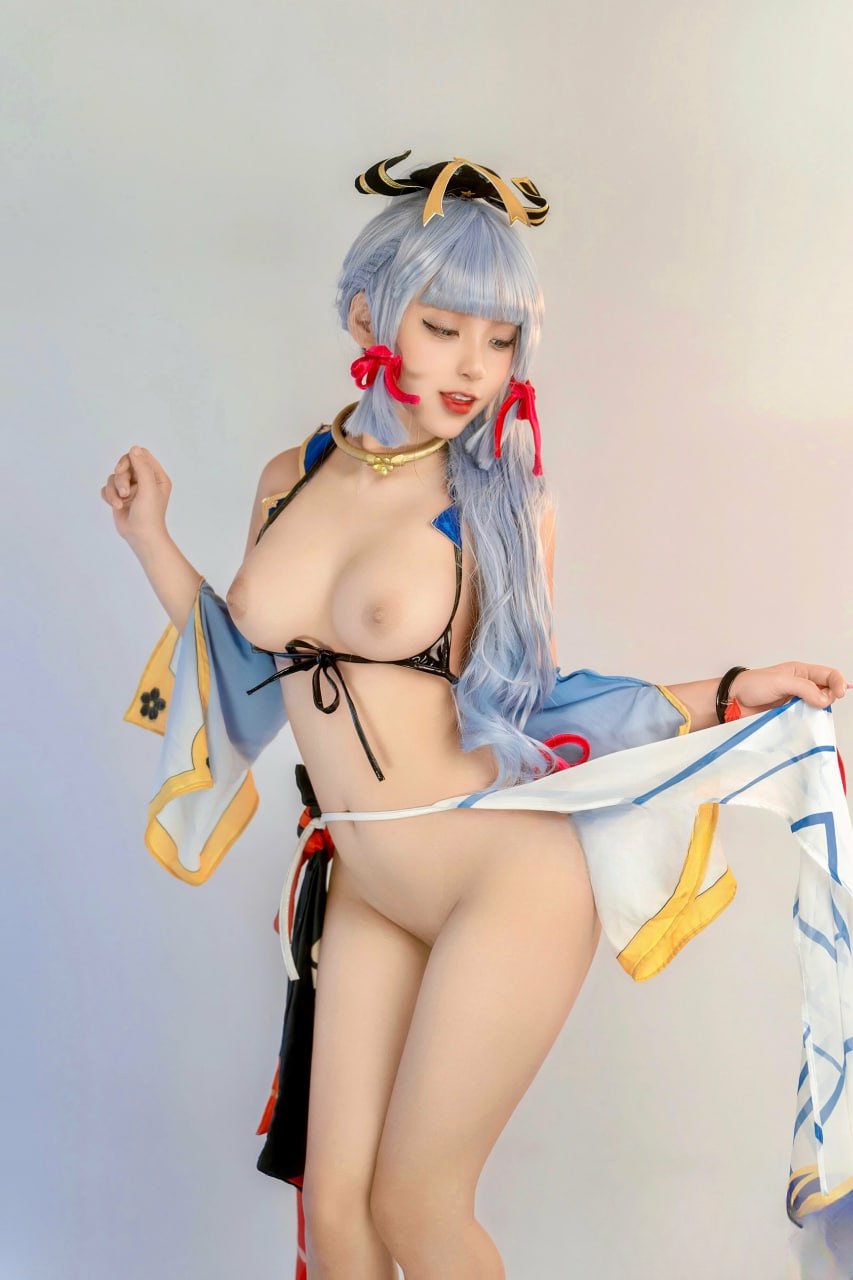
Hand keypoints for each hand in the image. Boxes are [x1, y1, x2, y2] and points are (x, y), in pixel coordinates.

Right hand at [101, 446, 171, 543]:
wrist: (140, 536)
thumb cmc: (149, 514)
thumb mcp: (148, 487)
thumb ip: (142, 466)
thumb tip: (134, 448)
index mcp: (156, 476)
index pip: (141, 455)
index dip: (130, 460)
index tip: (125, 470)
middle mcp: (144, 480)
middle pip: (125, 463)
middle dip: (121, 477)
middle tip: (125, 491)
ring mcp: (131, 489)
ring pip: (114, 476)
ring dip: (114, 490)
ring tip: (121, 503)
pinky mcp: (120, 497)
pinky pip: (107, 488)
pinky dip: (109, 496)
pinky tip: (117, 506)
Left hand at [730, 663, 847, 714]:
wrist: (732, 701)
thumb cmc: (751, 685)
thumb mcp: (780, 681)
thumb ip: (804, 688)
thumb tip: (824, 700)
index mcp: (800, 672)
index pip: (828, 674)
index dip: (838, 683)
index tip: (839, 693)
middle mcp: (801, 686)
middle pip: (827, 692)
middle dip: (829, 697)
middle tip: (817, 703)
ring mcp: (795, 702)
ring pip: (818, 707)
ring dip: (818, 711)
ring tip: (808, 712)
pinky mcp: (789, 716)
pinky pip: (806, 719)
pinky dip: (809, 721)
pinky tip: (805, 722)